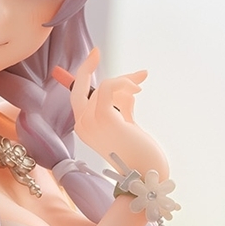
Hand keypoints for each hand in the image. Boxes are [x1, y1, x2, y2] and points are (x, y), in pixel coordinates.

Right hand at [64, 48, 168, 178]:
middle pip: (78, 88)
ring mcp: (90, 122)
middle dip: (86, 67)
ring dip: (123, 81)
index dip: (81, 76)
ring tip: (140, 85)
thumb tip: (129, 88)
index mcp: (85, 128)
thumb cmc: (140, 153)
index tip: (92, 57)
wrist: (147, 174)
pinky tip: (138, 89)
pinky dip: (124, 82)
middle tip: (96, 51)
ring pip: (102, 85)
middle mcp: (82, 125)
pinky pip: (108, 87)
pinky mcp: (104, 118)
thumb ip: (122, 105)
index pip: (77, 96)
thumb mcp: (127, 124)